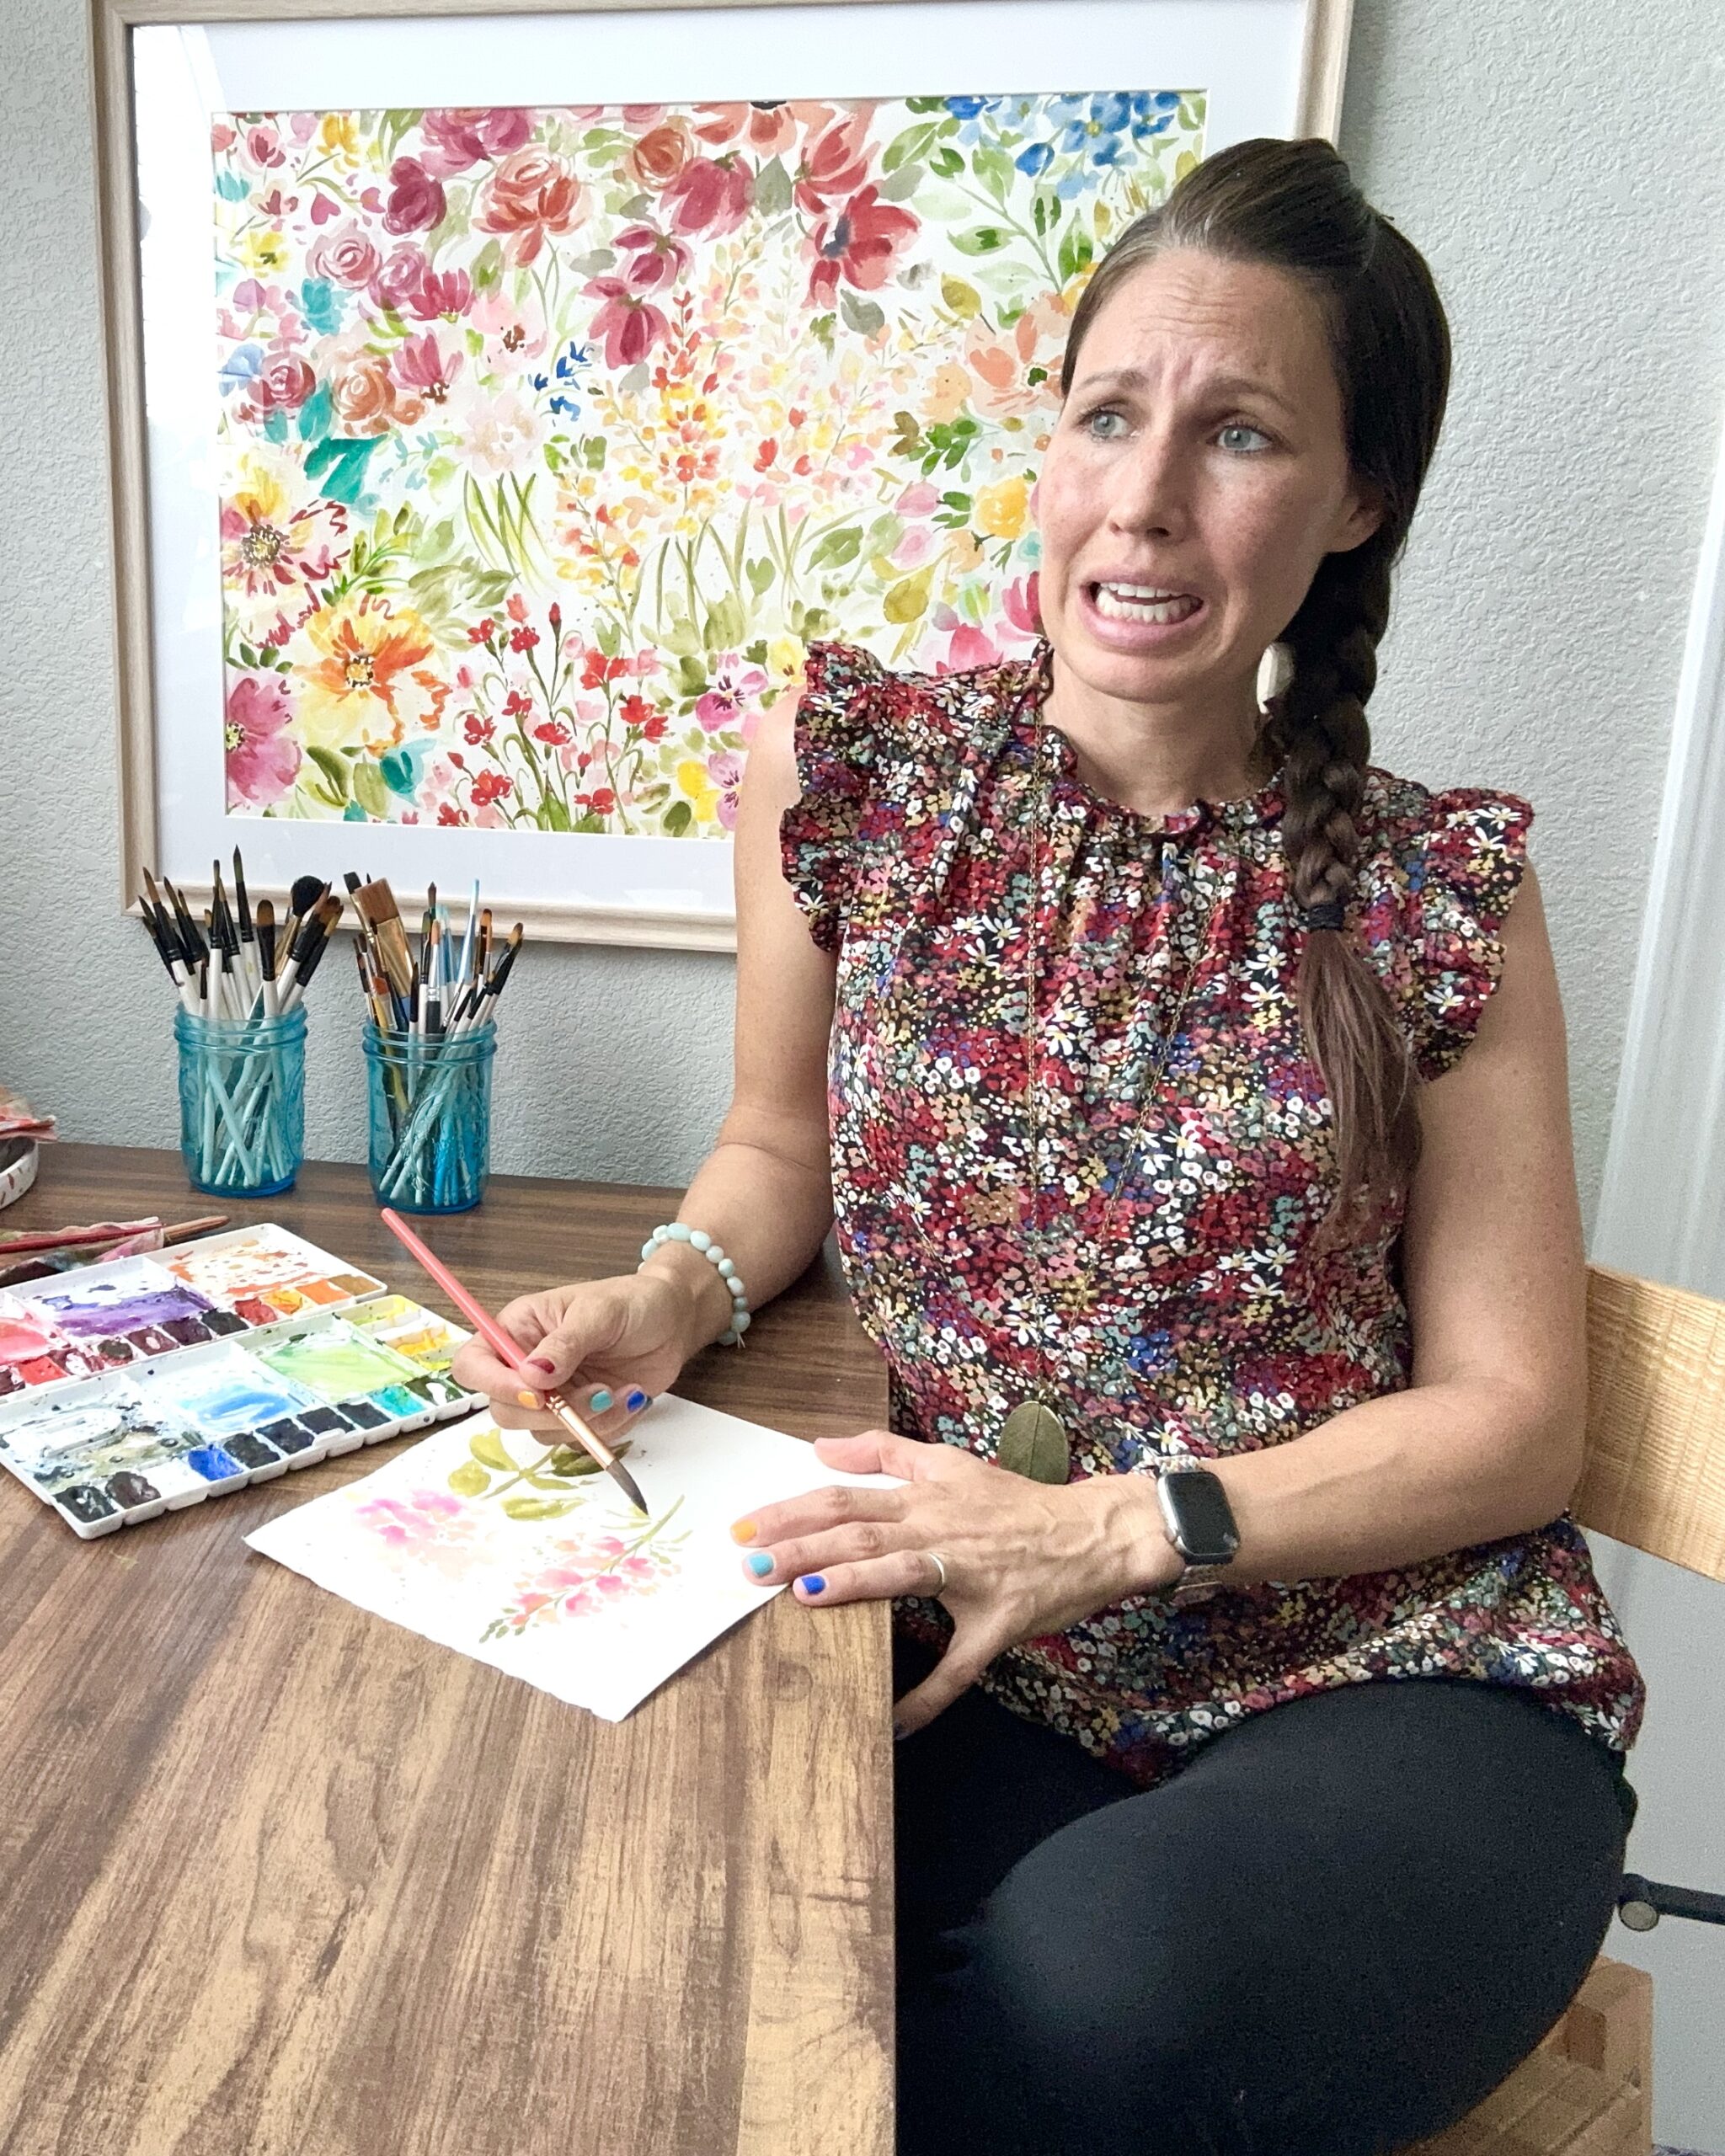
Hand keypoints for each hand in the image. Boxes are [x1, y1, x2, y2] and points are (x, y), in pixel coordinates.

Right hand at [449, 1273, 691, 1444]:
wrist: (672, 1321)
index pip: (474, 1365)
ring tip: (622, 1389)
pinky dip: (609, 1426)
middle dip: (550, 1412)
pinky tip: (630, 1396)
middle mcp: (526, 1366)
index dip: (494, 1385)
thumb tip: (532, 1375)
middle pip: (504, 1410)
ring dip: (587, 1420)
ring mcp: (552, 1396)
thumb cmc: (631, 1302)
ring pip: (544, 1432)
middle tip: (596, 1393)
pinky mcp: (579, 1416)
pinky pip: (579, 1440)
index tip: (536, 1393)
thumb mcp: (598, 1312)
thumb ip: (565, 1344)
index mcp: (517, 1330)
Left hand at [729, 1430, 1182, 1734]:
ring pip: (901, 1573)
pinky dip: (927, 1697)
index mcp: (926, 1497)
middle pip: (862, 1530)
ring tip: (800, 1595)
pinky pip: (960, 1666)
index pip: (847, 1498)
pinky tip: (894, 1723)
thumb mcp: (950, 1463)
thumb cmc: (1017, 1503)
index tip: (746, 1529)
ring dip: (849, 1584)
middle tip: (751, 1564)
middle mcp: (940, 1530)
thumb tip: (819, 1447)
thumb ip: (884, 1451)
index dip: (793, 1512)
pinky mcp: (998, 1621)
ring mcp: (969, 1576)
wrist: (1095, 1531)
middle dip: (803, 1546)